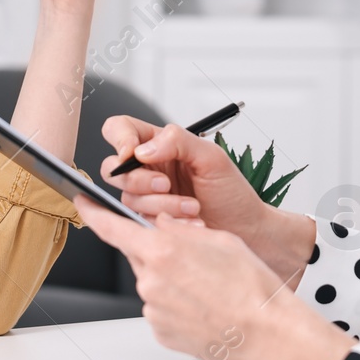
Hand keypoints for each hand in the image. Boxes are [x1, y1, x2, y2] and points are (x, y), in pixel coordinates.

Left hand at [77, 196, 354, 359]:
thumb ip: (181, 229)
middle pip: (140, 255)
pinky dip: (177, 305)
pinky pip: (161, 309)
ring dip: (172, 280)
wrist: (267, 334)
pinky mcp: (161, 332)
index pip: (112, 227)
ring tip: (208, 288)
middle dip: (159, 252)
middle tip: (194, 260)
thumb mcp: (219, 239)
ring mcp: (154, 309)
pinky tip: (203, 306)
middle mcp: (150, 280)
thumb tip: (162, 225)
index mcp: (162, 250)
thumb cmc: (251, 287)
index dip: (93, 211)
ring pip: (153, 284)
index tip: (82, 201)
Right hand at [101, 116, 313, 281]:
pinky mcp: (150, 221)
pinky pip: (140, 221)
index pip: (121, 130)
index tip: (131, 154)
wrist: (246, 229)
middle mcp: (149, 168)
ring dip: (160, 204)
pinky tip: (190, 222)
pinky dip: (165, 222)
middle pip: (113, 168)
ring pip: (127, 198)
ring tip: (191, 207)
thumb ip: (178, 141)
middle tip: (166, 184)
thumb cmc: (232, 192)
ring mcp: (148, 197)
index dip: (119, 139)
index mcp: (160, 145)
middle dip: (139, 180)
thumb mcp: (211, 157)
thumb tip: (143, 148)